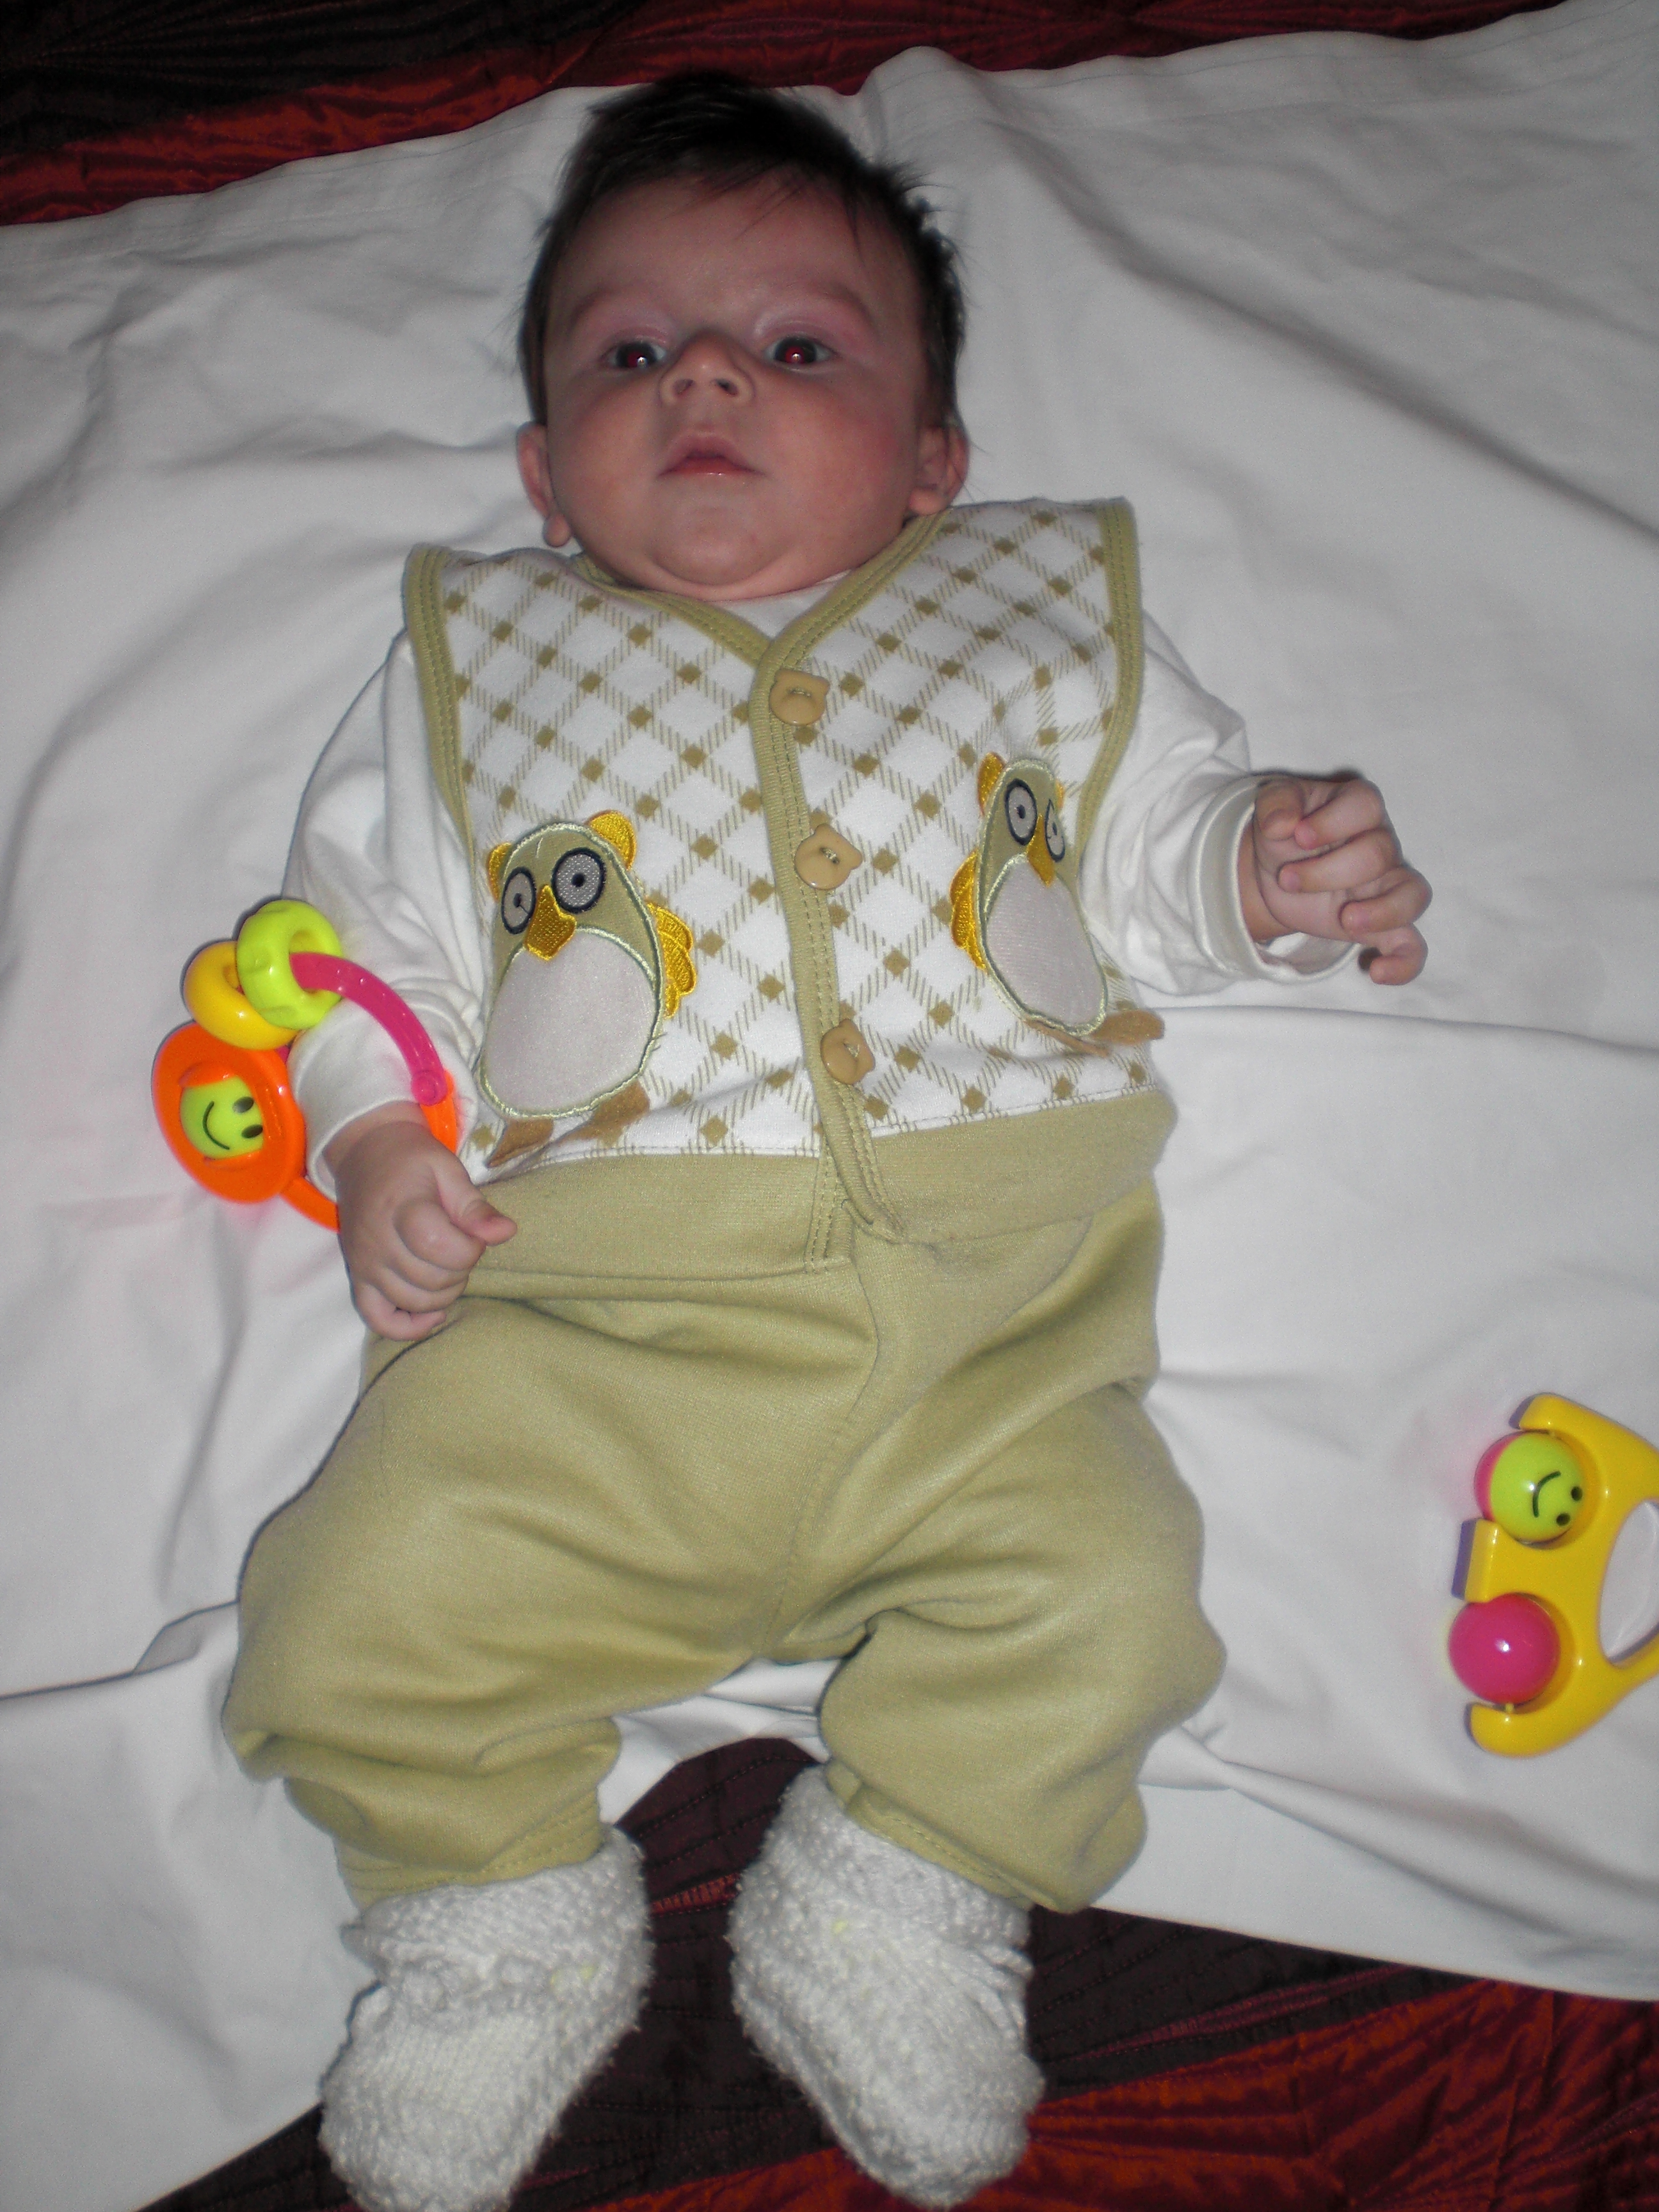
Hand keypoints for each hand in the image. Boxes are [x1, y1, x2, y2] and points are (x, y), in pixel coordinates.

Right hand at [328, 1104, 515, 1339]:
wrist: (365, 1155)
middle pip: (431, 1279)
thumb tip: (507, 1232)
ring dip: (444, 1293)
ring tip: (448, 1266)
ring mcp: (364, 1264)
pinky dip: (409, 1326)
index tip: (475, 1235)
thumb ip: (475, 1206)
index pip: (440, 1247)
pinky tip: (432, 1311)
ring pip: (413, 1301)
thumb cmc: (411, 1160)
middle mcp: (377, 1241)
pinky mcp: (358, 1278)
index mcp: (401, 1208)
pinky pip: (379, 1319)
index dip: (470, 1248)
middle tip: (461, 1246)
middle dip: (461, 1268)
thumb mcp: (447, 1170)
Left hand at [1239, 775, 1429, 984]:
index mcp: (1357, 807)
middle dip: (1327, 871)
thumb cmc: (1286, 832)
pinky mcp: (1380, 925)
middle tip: (1288, 879)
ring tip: (1345, 919)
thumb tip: (1282, 824)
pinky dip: (1404, 962)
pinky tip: (1378, 973)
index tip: (1297, 837)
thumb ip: (1276, 803)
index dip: (1334, 821)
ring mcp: (1387, 886)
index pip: (1366, 805)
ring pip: (1413, 894)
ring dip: (1383, 911)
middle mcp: (1382, 844)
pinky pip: (1411, 945)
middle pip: (1378, 854)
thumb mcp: (1272, 805)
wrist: (1276, 871)